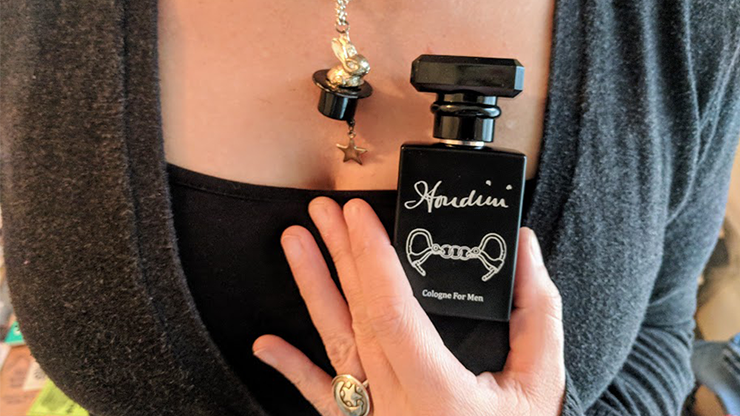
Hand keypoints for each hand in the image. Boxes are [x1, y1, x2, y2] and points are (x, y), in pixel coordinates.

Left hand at [252, 197, 565, 415]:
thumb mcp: (539, 386)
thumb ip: (536, 316)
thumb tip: (523, 249)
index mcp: (436, 391)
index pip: (391, 311)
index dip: (372, 258)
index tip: (359, 216)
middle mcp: (393, 403)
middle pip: (358, 316)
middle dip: (341, 256)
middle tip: (325, 211)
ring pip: (335, 344)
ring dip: (313, 289)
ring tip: (295, 243)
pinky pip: (323, 398)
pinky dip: (294, 369)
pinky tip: (265, 345)